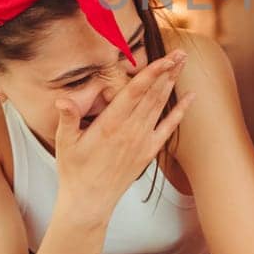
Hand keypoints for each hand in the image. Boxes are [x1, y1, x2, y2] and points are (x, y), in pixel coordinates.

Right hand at [51, 50, 194, 225]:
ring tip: (182, 64)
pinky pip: (168, 128)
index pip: (135, 93)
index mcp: (111, 125)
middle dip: (168, 72)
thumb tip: (62, 100)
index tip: (165, 58)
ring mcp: (142, 141)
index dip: (152, 73)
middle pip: (153, 95)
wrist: (90, 201)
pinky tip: (190, 98)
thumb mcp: (65, 142)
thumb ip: (68, 117)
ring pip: (160, 106)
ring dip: (172, 84)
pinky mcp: (148, 151)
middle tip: (181, 52)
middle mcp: (131, 131)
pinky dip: (180, 112)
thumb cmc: (75, 170)